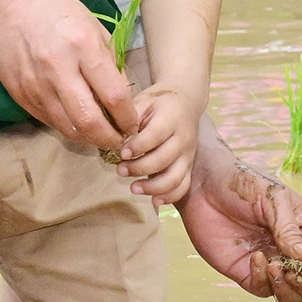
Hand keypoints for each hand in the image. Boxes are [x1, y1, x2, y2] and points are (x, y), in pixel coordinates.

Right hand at [0, 0, 135, 150]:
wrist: (13, 5)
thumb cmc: (61, 14)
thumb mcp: (96, 30)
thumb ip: (111, 66)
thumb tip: (123, 103)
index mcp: (83, 47)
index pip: (113, 96)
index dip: (127, 118)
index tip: (132, 125)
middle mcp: (57, 68)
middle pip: (89, 120)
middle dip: (108, 138)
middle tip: (118, 141)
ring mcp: (35, 84)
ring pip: (66, 127)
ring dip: (87, 139)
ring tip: (100, 136)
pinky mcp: (19, 93)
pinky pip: (48, 120)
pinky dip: (66, 127)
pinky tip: (76, 123)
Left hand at [115, 83, 197, 205]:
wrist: (186, 102)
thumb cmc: (159, 103)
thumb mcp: (143, 101)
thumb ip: (129, 118)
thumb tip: (112, 137)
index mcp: (171, 118)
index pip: (155, 135)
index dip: (138, 147)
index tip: (121, 153)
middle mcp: (183, 138)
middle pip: (164, 159)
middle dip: (139, 168)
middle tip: (120, 170)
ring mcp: (187, 154)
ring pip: (175, 177)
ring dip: (153, 187)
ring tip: (133, 188)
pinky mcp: (189, 166)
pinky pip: (183, 186)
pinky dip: (170, 197)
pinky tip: (154, 200)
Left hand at [178, 154, 301, 301]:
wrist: (203, 186)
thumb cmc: (243, 183)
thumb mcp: (273, 199)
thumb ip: (289, 229)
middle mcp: (293, 251)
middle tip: (292, 269)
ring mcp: (271, 264)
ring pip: (294, 297)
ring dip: (289, 291)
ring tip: (275, 267)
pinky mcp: (247, 273)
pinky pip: (265, 291)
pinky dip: (264, 280)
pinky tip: (254, 257)